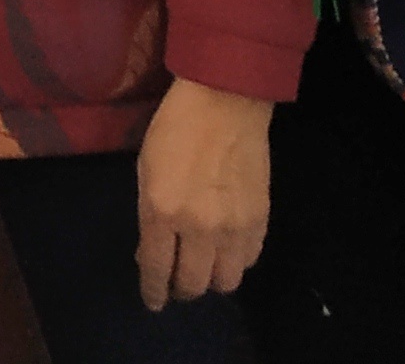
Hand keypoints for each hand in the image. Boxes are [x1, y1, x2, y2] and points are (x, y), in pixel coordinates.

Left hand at [134, 77, 271, 308]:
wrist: (224, 102)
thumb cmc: (174, 129)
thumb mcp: (145, 169)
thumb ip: (149, 215)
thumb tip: (152, 251)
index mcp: (161, 210)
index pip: (156, 269)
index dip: (153, 291)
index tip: (153, 301)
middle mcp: (198, 227)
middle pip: (192, 284)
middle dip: (181, 289)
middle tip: (177, 281)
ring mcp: (233, 227)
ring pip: (226, 282)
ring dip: (211, 280)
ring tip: (204, 266)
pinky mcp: (260, 221)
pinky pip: (248, 260)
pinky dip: (235, 261)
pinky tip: (226, 247)